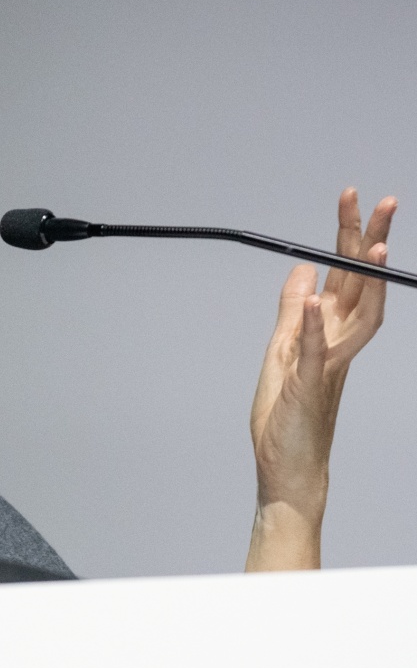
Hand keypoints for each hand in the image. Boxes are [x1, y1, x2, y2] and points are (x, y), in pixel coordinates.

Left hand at [246, 189, 393, 569]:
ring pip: (356, 317)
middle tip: (387, 203)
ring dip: (363, 281)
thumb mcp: (281, 351)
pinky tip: (313, 296)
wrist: (289, 467)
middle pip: (362, 286)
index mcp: (331, 334)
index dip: (352, 238)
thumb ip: (292, 311)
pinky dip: (311, 324)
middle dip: (372, 243)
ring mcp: (327, 366)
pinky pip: (313, 352)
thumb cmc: (286, 414)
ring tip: (372, 245)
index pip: (348, 277)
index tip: (354, 200)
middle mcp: (338, 346)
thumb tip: (301, 271)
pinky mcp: (308, 386)